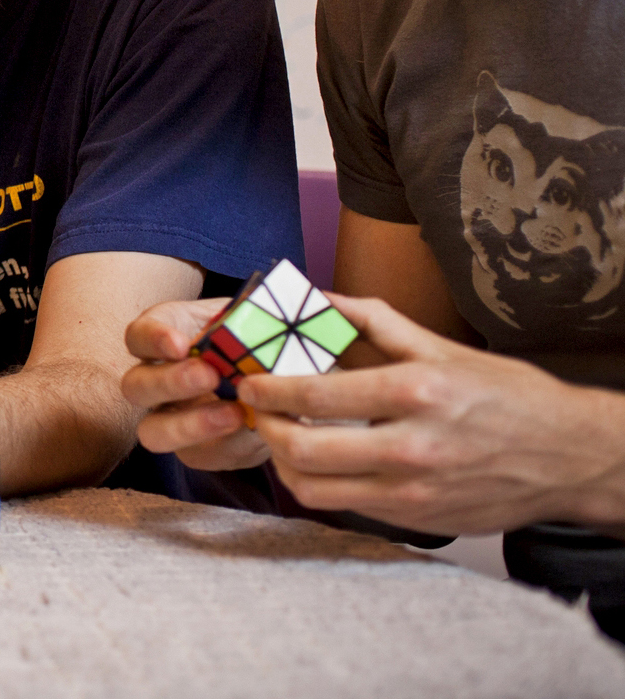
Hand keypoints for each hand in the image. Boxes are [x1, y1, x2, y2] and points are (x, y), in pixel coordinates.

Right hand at [121, 295, 271, 470]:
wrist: (285, 380)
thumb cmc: (265, 341)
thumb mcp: (260, 318)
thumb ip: (261, 313)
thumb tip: (291, 302)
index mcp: (167, 337)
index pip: (138, 336)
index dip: (152, 339)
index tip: (180, 344)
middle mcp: (157, 380)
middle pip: (135, 386)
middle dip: (169, 383)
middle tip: (209, 376)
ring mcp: (172, 419)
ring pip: (153, 432)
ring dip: (189, 425)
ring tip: (234, 414)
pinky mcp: (198, 450)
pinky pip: (199, 456)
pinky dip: (227, 446)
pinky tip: (253, 431)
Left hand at [237, 293, 624, 534]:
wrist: (569, 455)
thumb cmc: (505, 394)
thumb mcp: (440, 346)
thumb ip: (370, 320)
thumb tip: (313, 297)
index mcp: (416, 391)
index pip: (315, 394)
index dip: (268, 390)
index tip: (248, 382)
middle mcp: (413, 446)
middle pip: (304, 451)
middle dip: (264, 429)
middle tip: (254, 412)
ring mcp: (415, 490)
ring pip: (316, 490)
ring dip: (283, 464)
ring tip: (279, 438)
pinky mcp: (418, 520)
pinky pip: (347, 507)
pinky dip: (320, 484)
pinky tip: (320, 461)